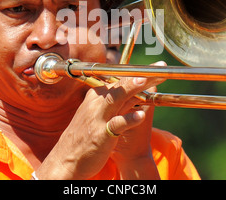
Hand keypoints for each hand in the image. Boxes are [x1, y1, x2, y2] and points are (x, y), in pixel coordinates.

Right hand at [33, 63, 165, 179]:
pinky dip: (129, 120)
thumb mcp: (96, 113)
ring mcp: (99, 117)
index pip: (119, 79)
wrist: (66, 159)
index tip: (156, 66)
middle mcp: (98, 102)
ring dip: (130, 88)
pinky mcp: (102, 134)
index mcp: (97, 96)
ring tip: (145, 79)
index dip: (137, 71)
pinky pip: (117, 125)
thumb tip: (129, 89)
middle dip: (140, 74)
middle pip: (121, 84)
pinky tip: (141, 116)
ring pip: (117, 98)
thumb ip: (113, 101)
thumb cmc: (85, 134)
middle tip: (159, 66)